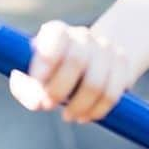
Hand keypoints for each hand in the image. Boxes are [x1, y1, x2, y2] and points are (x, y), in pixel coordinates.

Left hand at [9, 20, 133, 122]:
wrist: (88, 64)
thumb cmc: (52, 74)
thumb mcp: (34, 77)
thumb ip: (25, 87)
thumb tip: (30, 94)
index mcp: (58, 32)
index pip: (56, 37)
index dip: (46, 61)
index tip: (38, 83)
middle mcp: (83, 36)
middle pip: (77, 60)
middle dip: (59, 89)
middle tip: (49, 104)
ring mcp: (106, 48)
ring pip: (96, 83)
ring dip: (79, 106)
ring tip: (69, 116)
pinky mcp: (123, 65)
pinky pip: (113, 93)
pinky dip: (97, 110)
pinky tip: (86, 116)